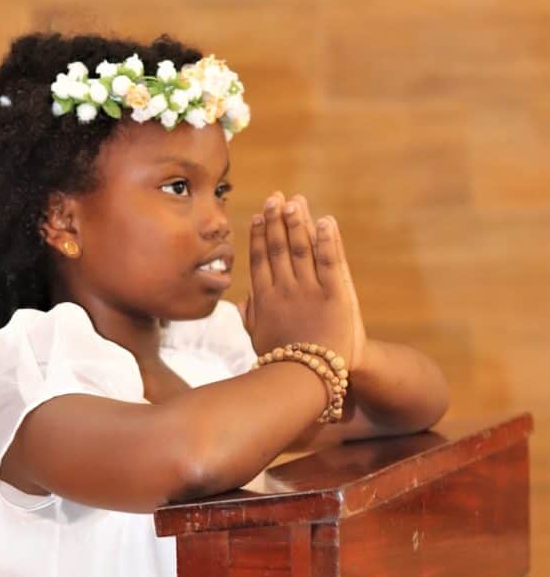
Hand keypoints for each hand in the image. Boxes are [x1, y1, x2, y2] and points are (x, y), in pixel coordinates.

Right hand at [238, 194, 354, 364]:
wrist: (308, 379)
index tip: (260, 215)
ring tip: (295, 202)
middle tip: (276, 197)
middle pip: (279, 247)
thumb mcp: (258, 340)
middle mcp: (284, 289)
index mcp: (265, 299)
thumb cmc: (281, 363)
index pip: (260, 259)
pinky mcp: (334, 295)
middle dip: (277, 220)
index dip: (260, 235)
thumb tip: (241, 300)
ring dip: (298, 223)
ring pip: (302, 249)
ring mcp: (309, 290)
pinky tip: (325, 221)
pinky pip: (331, 261)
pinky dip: (327, 240)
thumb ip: (250, 317)